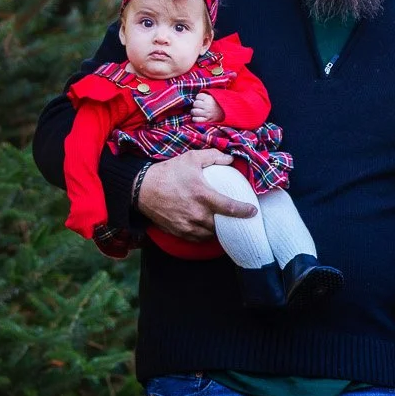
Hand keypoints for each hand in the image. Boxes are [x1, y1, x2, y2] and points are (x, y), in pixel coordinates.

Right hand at [135, 149, 253, 241]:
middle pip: (222, 224)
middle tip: (237, 218)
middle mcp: (197, 213)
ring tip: (223, 223)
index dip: (244, 211)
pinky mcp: (179, 232)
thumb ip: (213, 157)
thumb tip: (230, 159)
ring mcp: (188, 225)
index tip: (253, 211)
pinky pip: (198, 238)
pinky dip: (205, 234)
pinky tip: (208, 228)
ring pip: (211, 233)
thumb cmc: (168, 172)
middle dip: (231, 222)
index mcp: (203, 195)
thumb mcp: (191, 158)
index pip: (230, 208)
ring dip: (218, 229)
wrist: (142, 188)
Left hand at [190, 93, 223, 122]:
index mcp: (209, 98)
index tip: (201, 100)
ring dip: (194, 112)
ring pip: (194, 111)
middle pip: (195, 103)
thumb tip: (197, 97)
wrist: (229, 114)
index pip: (198, 96)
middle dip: (196, 105)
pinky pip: (195, 119)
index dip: (199, 98)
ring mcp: (207, 113)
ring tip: (198, 112)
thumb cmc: (220, 105)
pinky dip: (195, 118)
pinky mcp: (207, 120)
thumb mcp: (215, 96)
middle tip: (200, 106)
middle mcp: (207, 105)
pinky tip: (198, 117)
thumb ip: (207, 95)